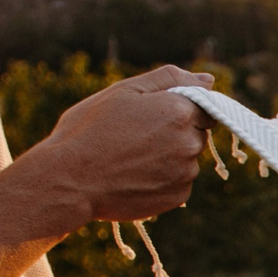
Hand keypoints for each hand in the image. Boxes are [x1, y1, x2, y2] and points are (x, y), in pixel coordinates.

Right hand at [23, 66, 212, 226]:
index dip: (179, 109)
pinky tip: (133, 175)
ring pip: (187, 158)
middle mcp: (190, 143)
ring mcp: (186, 173)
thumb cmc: (90, 131)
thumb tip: (208, 80)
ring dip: (168, 156)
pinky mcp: (178, 196)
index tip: (154, 115)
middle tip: (134, 136)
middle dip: (174, 131)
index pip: (204, 107)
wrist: (69, 181)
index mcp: (180, 112)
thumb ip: (169, 80)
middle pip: (196, 133)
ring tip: (129, 157)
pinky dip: (162, 178)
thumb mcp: (124, 91)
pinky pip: (178, 182)